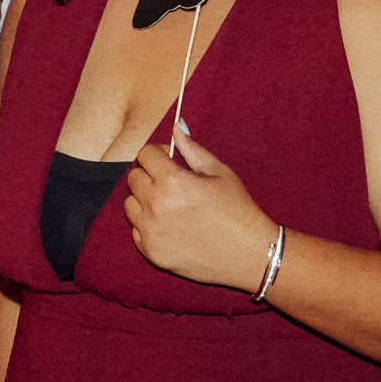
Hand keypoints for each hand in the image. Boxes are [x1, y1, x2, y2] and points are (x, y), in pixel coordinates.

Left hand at [124, 127, 269, 288]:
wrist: (250, 254)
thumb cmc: (239, 210)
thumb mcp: (220, 172)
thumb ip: (192, 149)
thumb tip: (176, 127)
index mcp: (172, 181)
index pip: (145, 154)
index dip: (159, 153)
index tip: (170, 159)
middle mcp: (156, 205)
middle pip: (134, 178)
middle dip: (150, 175)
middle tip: (172, 183)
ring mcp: (151, 231)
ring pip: (130, 205)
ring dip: (145, 200)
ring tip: (170, 206)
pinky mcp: (151, 252)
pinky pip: (136, 230)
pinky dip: (147, 225)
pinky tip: (170, 226)